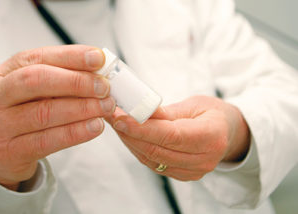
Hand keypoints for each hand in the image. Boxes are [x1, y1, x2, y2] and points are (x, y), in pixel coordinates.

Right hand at [0, 45, 115, 189]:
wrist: (1, 148)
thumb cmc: (24, 111)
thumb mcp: (34, 90)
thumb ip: (61, 78)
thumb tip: (98, 70)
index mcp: (8, 73)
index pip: (39, 58)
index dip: (71, 56)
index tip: (98, 58)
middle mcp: (0, 95)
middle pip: (37, 81)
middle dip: (76, 82)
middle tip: (104, 87)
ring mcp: (3, 124)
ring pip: (45, 112)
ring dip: (82, 108)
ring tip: (106, 106)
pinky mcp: (12, 151)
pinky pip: (47, 141)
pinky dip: (75, 133)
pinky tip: (95, 126)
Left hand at [109, 96, 249, 180]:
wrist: (227, 132)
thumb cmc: (212, 113)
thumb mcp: (194, 104)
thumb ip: (166, 112)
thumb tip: (138, 111)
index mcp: (212, 136)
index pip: (170, 135)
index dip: (142, 129)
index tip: (120, 118)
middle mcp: (204, 159)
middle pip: (157, 150)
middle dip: (130, 134)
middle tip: (112, 117)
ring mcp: (194, 171)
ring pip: (152, 159)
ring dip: (131, 142)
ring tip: (117, 124)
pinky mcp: (183, 174)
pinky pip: (155, 164)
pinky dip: (139, 150)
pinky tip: (129, 136)